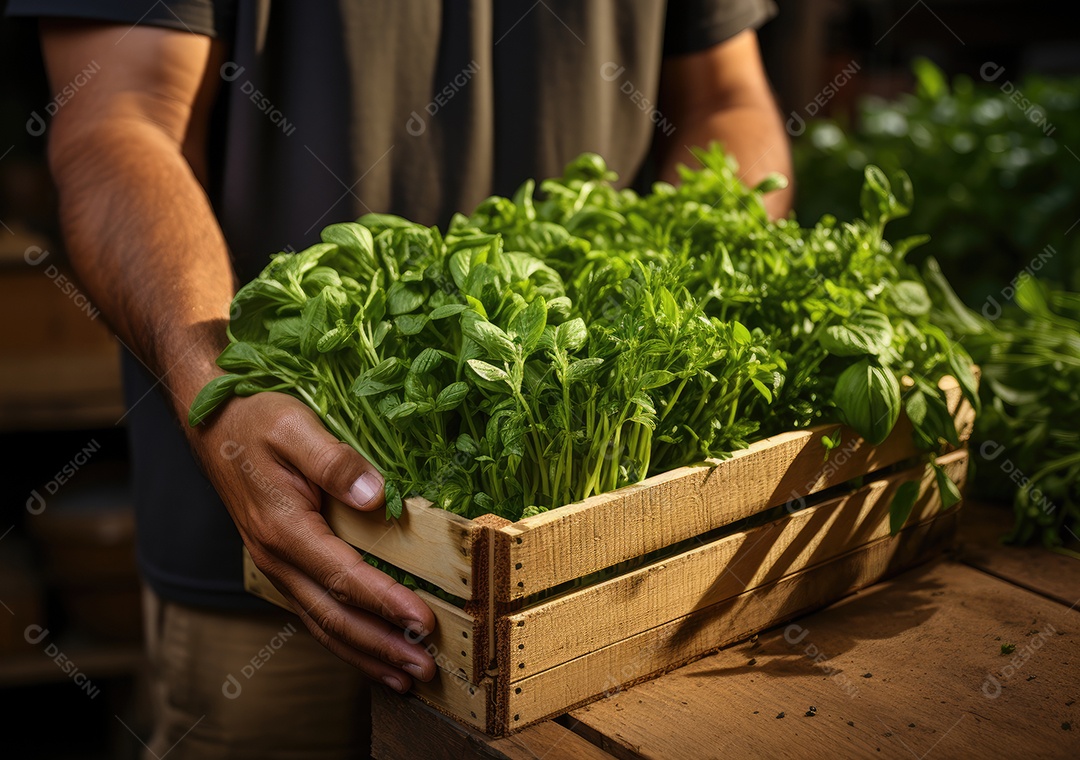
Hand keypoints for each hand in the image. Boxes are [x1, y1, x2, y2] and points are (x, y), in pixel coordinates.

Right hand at [188, 391, 436, 691]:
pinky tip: (370, 650)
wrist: (214, 422)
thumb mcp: (296, 427)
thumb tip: (376, 496)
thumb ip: (335, 462)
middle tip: (424, 669)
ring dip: (365, 653)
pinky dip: (345, 637)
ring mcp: (277, 565)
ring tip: (404, 676)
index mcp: (284, 529)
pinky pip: (315, 611)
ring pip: (322, 623)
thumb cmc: (257, 419)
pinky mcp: (283, 562)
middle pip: (333, 616)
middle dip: (381, 646)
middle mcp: (277, 558)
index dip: (385, 602)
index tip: (422, 620)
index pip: (343, 577)